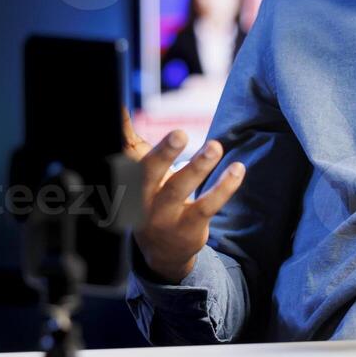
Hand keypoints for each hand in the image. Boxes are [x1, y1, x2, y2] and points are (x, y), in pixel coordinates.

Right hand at [126, 111, 246, 282]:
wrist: (161, 252)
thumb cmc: (150, 197)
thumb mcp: (137, 172)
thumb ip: (129, 139)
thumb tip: (118, 103)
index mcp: (127, 183)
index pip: (123, 162)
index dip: (121, 138)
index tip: (122, 113)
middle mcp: (141, 200)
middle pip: (148, 175)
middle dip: (163, 154)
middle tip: (179, 133)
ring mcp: (165, 217)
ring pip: (179, 190)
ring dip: (198, 167)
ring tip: (215, 146)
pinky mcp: (190, 227)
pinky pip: (208, 205)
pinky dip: (224, 187)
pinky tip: (237, 169)